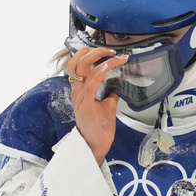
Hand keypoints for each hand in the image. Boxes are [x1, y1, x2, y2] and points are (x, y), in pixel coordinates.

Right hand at [67, 47, 127, 163]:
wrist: (96, 145)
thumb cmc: (99, 127)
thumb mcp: (108, 105)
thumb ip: (111, 92)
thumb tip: (119, 82)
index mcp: (80, 90)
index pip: (78, 64)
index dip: (90, 54)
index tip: (107, 52)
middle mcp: (78, 91)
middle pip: (77, 62)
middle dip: (93, 51)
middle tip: (110, 50)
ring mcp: (80, 98)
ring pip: (82, 69)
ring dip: (100, 59)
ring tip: (114, 56)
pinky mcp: (85, 107)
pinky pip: (90, 86)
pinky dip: (99, 73)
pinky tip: (108, 67)